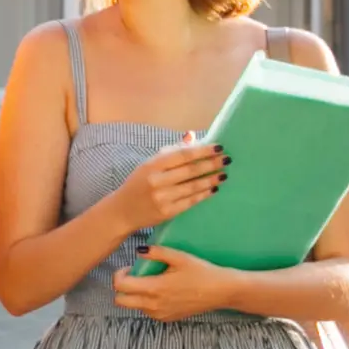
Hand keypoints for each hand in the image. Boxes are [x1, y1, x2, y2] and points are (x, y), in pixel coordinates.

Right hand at [101, 140, 225, 230]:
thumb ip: (170, 151)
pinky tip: (213, 189)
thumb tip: (191, 136)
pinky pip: (190, 201)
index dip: (202, 151)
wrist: (122, 211)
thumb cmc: (138, 184)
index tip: (218, 147)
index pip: (182, 155)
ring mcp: (162, 198)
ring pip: (193, 186)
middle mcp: (157, 181)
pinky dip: (204, 194)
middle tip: (226, 160)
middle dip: (211, 164)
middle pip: (190, 170)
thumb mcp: (149, 165)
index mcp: (152, 165)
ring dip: (211, 180)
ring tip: (223, 174)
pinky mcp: (167, 212)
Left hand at [107, 244, 239, 322]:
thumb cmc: (201, 272)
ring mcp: (160, 314)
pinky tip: (160, 291)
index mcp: (154, 288)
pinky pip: (147, 312)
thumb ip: (157, 253)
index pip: (120, 287)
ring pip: (134, 307)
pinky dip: (146, 302)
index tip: (128, 268)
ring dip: (134, 295)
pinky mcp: (167, 319)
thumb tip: (139, 251)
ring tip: (150, 282)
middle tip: (133, 276)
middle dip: (122, 288)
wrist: (221, 291)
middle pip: (121, 301)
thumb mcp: (179, 257)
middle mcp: (154, 305)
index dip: (119, 275)